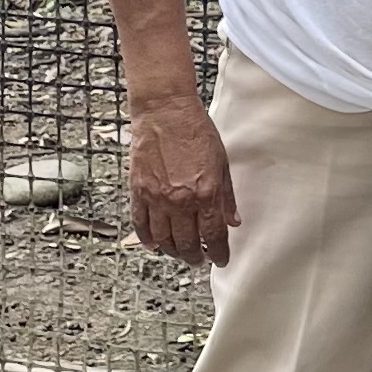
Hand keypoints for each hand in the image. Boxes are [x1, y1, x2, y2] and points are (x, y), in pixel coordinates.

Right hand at [127, 98, 237, 266]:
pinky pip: (141, 224)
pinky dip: (147, 238)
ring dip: (172, 251)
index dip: (218, 252)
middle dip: (195, 256)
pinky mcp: (138, 191)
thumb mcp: (221, 162)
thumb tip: (232, 221)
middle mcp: (180, 200)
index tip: (220, 259)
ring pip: (163, 239)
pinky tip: (154, 244)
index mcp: (205, 193)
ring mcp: (156, 197)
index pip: (214, 235)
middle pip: (187, 243)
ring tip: (179, 253)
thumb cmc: (195, 130)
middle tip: (199, 259)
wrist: (165, 111)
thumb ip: (226, 196)